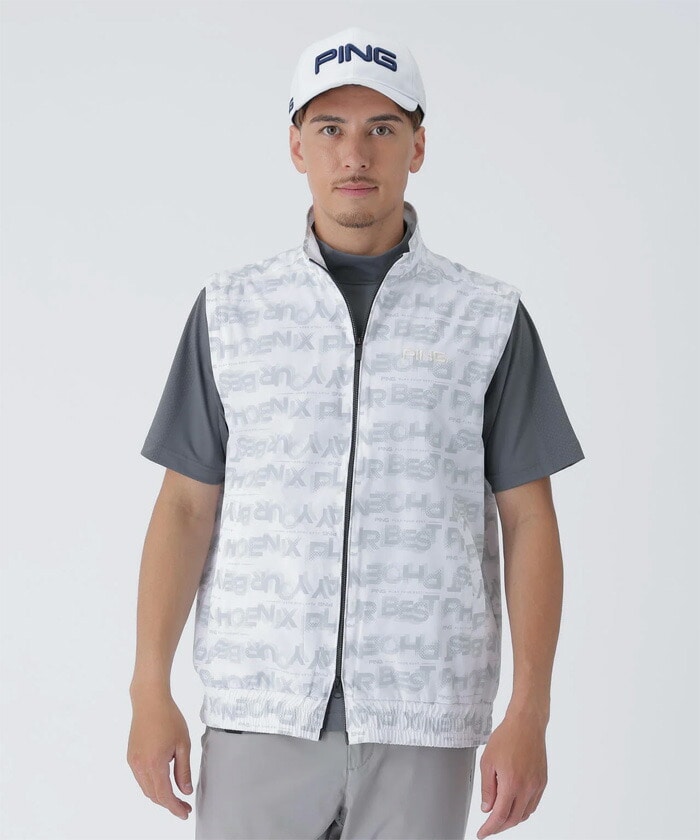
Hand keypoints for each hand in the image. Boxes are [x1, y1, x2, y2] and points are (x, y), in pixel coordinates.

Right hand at [127, 693, 193, 820]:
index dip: (175, 807)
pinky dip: (152, 785)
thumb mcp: (183, 744)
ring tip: (176, 796)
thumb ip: (183, 770)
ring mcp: (133, 762)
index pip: (164, 795)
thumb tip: (185, 791)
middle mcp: (140, 766)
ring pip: (146, 788)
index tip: (185, 813)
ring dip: (160, 795)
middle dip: (169, 804)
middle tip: (184, 806)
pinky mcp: (131, 756)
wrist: (149, 701)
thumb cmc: (169, 718)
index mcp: (154, 764)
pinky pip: (141, 778)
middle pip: (154, 795)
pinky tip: (163, 781)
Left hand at [475, 710, 547, 838]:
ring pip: (525, 813)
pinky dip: (522, 810)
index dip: (490, 828)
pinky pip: (533, 804)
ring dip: (512, 819)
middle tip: (489, 827)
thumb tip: (487, 808)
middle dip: (500, 826)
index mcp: (512, 783)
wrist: (526, 724)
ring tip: (499, 816)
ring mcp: (537, 785)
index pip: (500, 816)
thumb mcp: (487, 762)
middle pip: (514, 819)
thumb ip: (487, 788)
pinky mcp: (543, 781)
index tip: (482, 833)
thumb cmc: (506, 738)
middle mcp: (527, 787)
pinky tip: (514, 805)